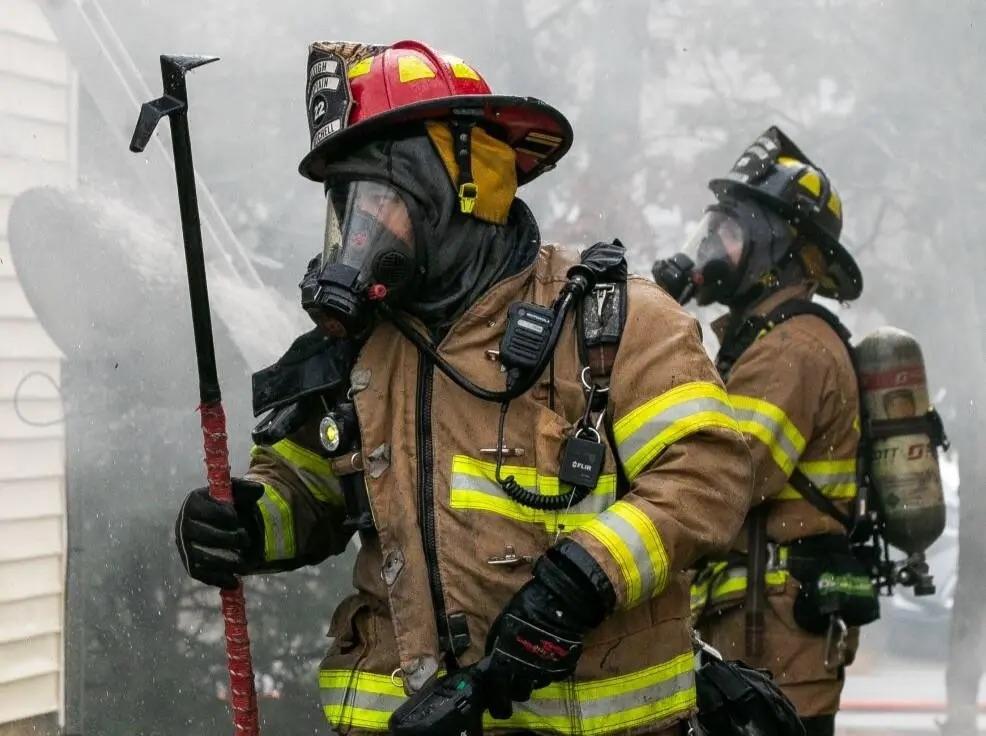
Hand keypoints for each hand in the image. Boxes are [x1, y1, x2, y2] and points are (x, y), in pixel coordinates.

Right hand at [174, 478, 264, 587]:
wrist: (222, 523)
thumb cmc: (230, 505)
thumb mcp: (239, 494)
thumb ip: (248, 489)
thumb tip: (259, 489)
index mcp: (193, 503)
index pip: (204, 510)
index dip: (222, 515)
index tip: (236, 518)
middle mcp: (183, 524)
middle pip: (203, 534)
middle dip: (227, 538)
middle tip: (246, 539)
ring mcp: (185, 546)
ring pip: (202, 557)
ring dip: (225, 561)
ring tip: (245, 563)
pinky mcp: (190, 563)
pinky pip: (200, 574)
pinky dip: (217, 579)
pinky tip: (235, 582)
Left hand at [483, 541, 613, 718]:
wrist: (560, 603)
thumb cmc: (526, 609)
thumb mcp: (502, 624)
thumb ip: (497, 645)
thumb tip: (493, 657)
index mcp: (506, 663)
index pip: (498, 695)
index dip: (497, 704)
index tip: (498, 706)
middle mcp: (525, 673)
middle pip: (520, 694)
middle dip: (517, 688)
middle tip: (517, 678)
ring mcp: (546, 672)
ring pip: (537, 683)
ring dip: (534, 676)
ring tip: (535, 660)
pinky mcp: (563, 668)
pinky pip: (554, 674)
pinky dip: (550, 668)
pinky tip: (549, 654)